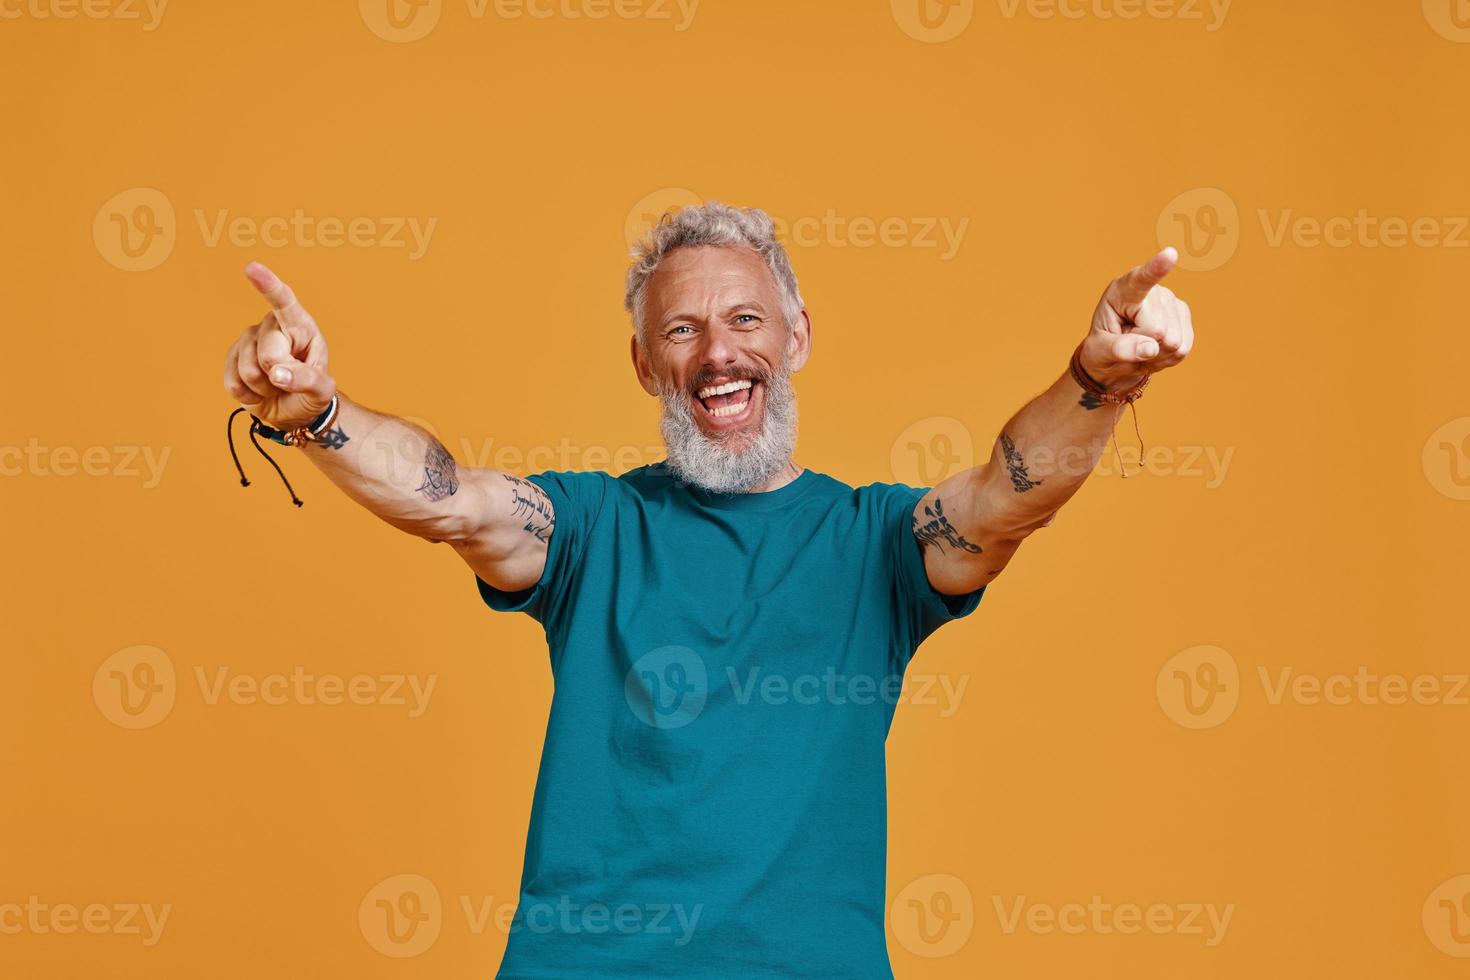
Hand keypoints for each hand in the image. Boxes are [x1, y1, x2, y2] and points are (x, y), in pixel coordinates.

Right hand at [223, 262, 336, 427]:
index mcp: (299, 326)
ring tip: (277, 386)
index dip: (268, 286)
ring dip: (265, 388)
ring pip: (248, 372)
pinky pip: (233, 383)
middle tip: (291, 381)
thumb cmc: (312, 392)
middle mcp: (271, 328)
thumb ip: (307, 379)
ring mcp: (248, 342)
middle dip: (280, 377)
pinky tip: (259, 392)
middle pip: (269, 356)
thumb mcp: (321, 389)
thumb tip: (277, 373)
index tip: (252, 268)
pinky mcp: (231, 360)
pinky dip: (249, 396)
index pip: (284, 302)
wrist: (295, 409)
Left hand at [1079, 247, 1194, 389]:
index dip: (1156, 269)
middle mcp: (1151, 291)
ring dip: (1156, 354)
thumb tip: (1150, 348)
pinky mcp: (1183, 315)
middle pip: (1158, 330)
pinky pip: (1183, 348)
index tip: (1170, 254)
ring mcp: (1171, 301)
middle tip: (1128, 343)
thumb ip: (1118, 349)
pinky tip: (1154, 348)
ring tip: (1140, 345)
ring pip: (1173, 342)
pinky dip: (1167, 358)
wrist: (1116, 357)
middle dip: (1143, 346)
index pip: (1140, 280)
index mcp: (1122, 291)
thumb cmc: (1102, 350)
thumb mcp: (1098, 352)